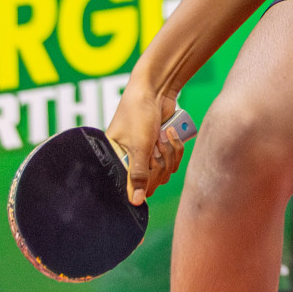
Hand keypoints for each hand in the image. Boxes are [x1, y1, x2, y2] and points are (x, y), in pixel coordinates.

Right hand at [105, 80, 184, 204]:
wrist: (156, 89)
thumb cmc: (139, 113)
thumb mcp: (139, 146)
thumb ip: (138, 175)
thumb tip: (135, 202)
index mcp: (116, 159)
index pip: (128, 187)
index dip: (140, 185)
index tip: (146, 184)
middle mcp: (130, 160)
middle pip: (151, 182)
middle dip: (160, 162)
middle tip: (156, 144)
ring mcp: (148, 155)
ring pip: (164, 173)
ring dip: (169, 154)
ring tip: (163, 134)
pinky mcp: (161, 149)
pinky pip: (173, 162)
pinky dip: (176, 149)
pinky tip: (170, 133)